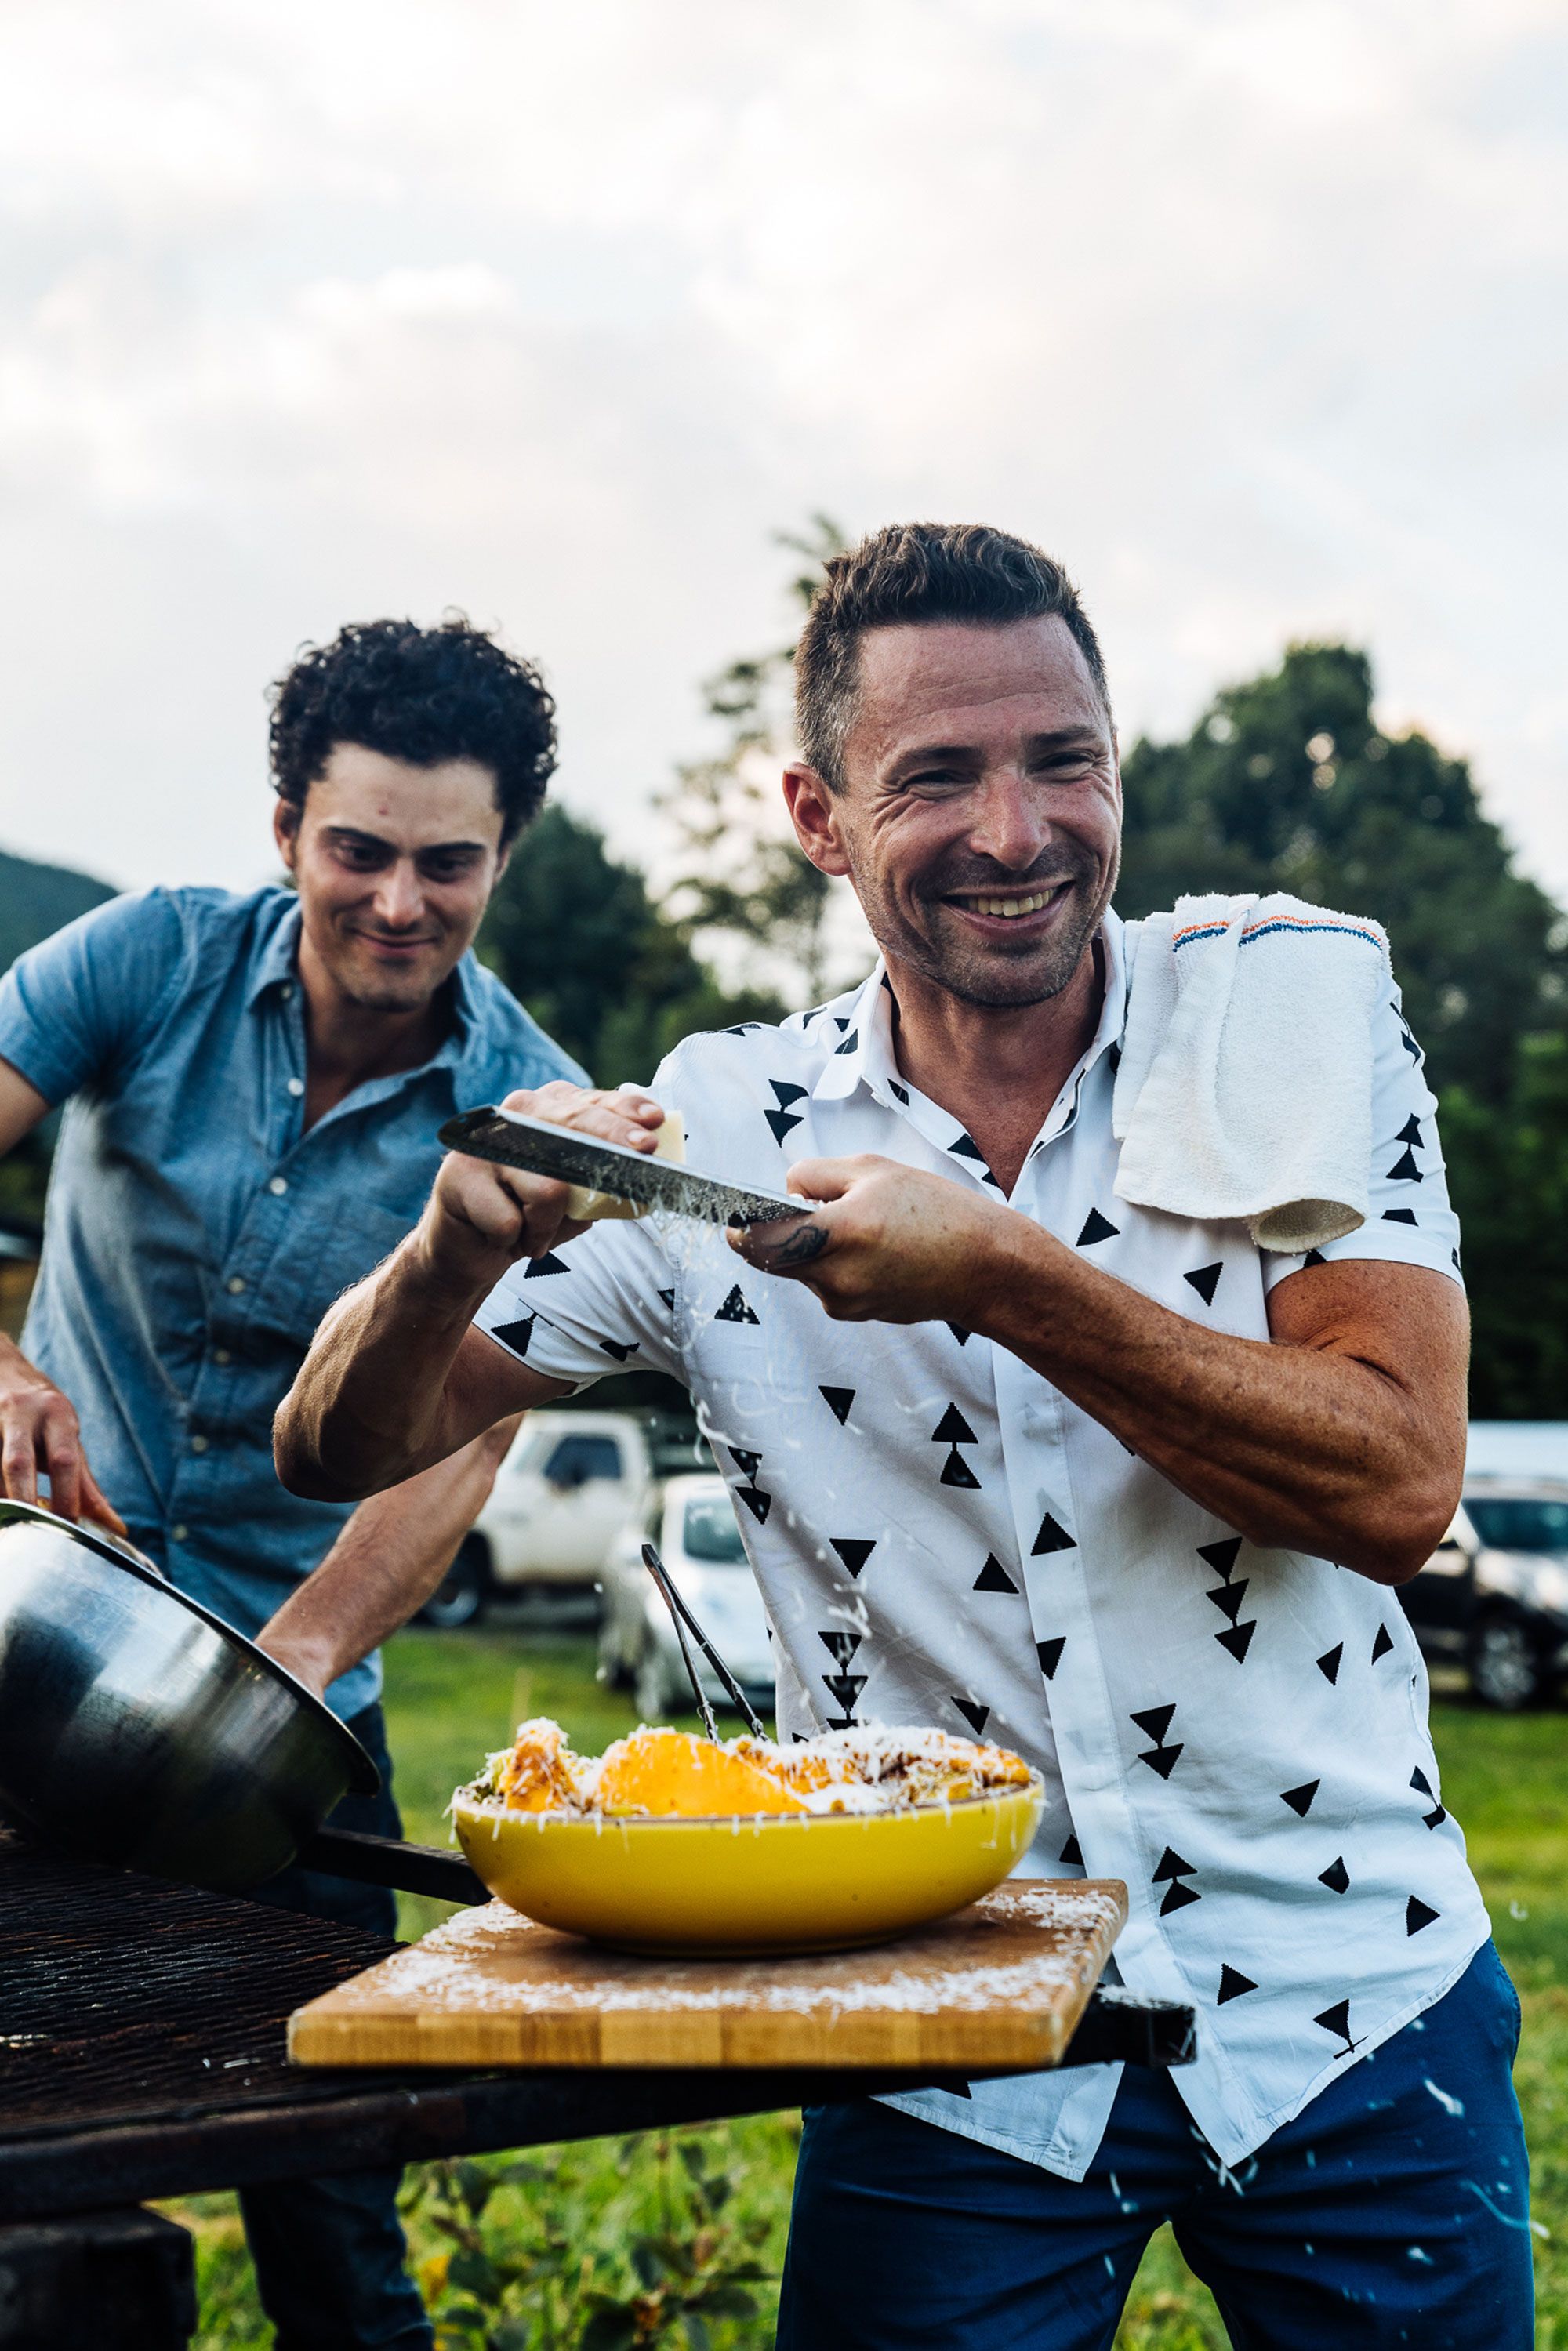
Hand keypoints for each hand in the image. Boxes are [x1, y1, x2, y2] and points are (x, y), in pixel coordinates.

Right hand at [0, 1340, 126, 1532]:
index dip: (66, 1498)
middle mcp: (23, 1412)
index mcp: (58, 1414)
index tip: (70, 1529)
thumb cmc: (43, 1416)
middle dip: (24, 1501)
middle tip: (34, 1536)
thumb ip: (86, 1485)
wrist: (2, 1369)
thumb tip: (116, 1529)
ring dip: (5, 1500)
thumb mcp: (68, 1439)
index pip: (65, 1460)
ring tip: (12, 1529)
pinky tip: (4, 1513)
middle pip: (19, 1464)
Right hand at [416, 1082, 667, 1292]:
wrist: (470, 1250)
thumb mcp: (578, 1196)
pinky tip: (503, 1237)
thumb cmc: (530, 1215)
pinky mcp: (457, 1176)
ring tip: (535, 1235)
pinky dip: (518, 1240)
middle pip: (573, 1125)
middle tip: (644, 1155)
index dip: (625, 1112)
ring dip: (549, 1226)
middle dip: (614, 1140)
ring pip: (548, 1188)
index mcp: (547, 1109)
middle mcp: (516, 1114)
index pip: (591, 1103)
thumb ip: (604, 1176)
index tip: (654, 1123)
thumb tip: (649, 1168)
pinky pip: (511, 1220)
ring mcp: (484, 1143)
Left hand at [729, 1154, 1019, 1326]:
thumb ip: (816, 1176)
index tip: (731, 1218)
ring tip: (862, 1227)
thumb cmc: (936, 1211)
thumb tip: (785, 1190)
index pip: (762, 1240)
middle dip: (781, 1233)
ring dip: (812, 1248)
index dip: (739, 1229)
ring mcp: (844, 1301)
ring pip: (801, 1270)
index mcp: (841, 1231)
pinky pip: (825, 1284)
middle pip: (775, 1258)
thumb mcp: (874, 1170)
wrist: (983, 1267)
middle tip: (813, 1210)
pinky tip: (874, 1251)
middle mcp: (837, 1274)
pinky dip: (834, 1265)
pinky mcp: (855, 1315)